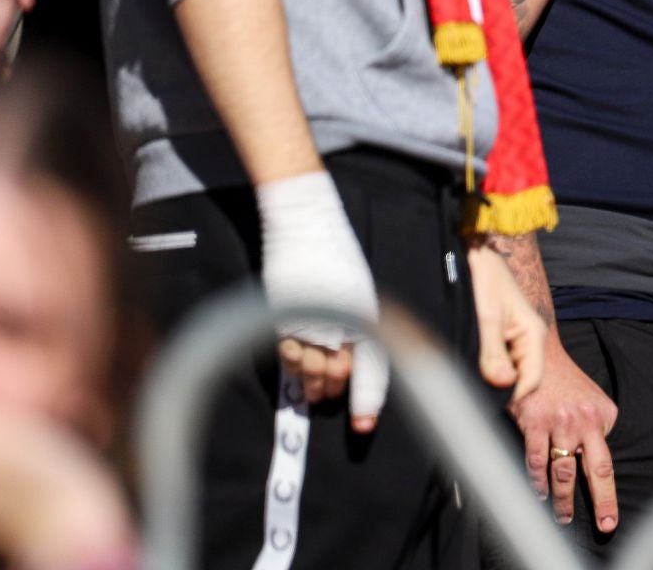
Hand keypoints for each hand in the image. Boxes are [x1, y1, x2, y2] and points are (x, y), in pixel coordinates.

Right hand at [255, 170, 387, 432]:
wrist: (306, 226)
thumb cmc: (339, 258)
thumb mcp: (360, 293)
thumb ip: (361, 329)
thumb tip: (353, 362)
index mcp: (364, 314)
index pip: (370, 369)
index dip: (366, 401)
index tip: (362, 427)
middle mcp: (338, 322)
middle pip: (337, 375)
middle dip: (336, 389)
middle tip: (332, 396)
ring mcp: (307, 321)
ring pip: (310, 370)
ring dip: (314, 384)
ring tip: (317, 392)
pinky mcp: (282, 317)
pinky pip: (288, 355)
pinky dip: (295, 367)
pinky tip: (298, 370)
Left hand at [466, 244, 547, 400]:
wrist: (473, 250)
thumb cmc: (483, 278)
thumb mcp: (486, 317)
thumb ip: (493, 353)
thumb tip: (503, 386)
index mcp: (533, 334)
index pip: (531, 381)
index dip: (511, 395)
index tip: (485, 403)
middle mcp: (528, 339)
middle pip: (520, 378)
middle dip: (499, 386)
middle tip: (471, 389)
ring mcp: (515, 338)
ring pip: (507, 371)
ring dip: (490, 375)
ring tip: (467, 374)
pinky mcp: (501, 336)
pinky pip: (498, 360)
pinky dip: (485, 365)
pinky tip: (468, 362)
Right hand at [510, 339, 619, 532]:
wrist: (539, 350)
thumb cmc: (565, 381)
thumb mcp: (592, 399)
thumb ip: (596, 428)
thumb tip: (592, 460)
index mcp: (604, 416)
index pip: (606, 462)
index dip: (608, 495)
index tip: (609, 520)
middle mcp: (585, 420)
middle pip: (595, 470)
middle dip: (600, 502)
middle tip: (601, 526)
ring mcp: (559, 422)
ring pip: (562, 471)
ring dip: (561, 498)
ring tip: (562, 516)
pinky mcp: (534, 421)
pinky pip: (535, 460)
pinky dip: (535, 480)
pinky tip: (538, 493)